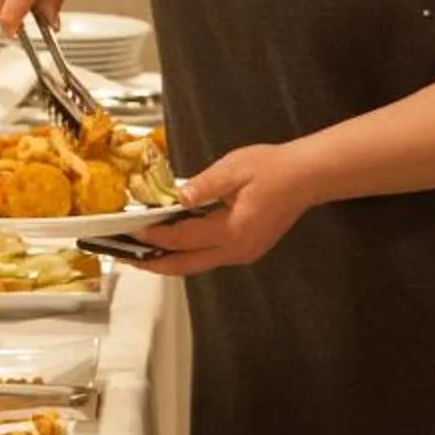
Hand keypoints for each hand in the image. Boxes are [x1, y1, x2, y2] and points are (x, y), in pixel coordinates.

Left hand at [124, 145, 320, 276]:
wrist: (307, 177)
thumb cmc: (272, 169)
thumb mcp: (233, 170)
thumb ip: (202, 186)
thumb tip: (174, 199)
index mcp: (232, 231)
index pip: (182, 239)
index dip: (153, 237)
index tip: (129, 231)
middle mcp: (237, 250)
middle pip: (186, 265)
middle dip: (154, 264)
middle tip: (126, 258)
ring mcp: (243, 253)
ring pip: (198, 265)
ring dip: (169, 260)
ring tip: (143, 252)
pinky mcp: (247, 249)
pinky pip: (210, 258)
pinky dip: (187, 253)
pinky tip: (173, 243)